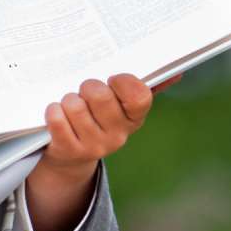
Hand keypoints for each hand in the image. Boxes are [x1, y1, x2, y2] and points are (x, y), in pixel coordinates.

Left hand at [26, 72, 178, 230]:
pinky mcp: (69, 151)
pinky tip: (56, 112)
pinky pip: (57, 119)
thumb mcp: (121, 106)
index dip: (123, 82)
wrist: (71, 156)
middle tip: (85, 91)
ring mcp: (94, 145)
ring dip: (68, 99)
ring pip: (75, 105)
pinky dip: (53, 111)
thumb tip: (177, 73)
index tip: (112, 79)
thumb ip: (145, 87)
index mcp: (134, 119)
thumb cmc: (98, 117)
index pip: (139, 95)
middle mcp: (118, 135)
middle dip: (88, 86)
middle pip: (100, 95)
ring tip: (70, 104)